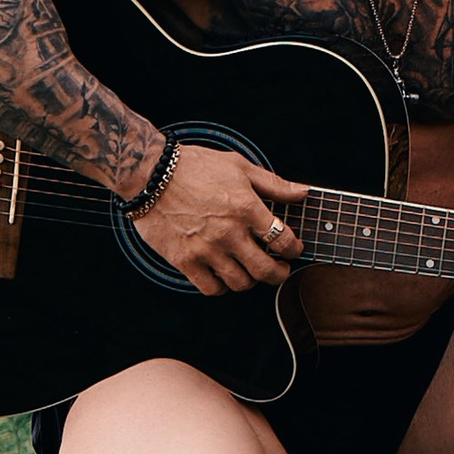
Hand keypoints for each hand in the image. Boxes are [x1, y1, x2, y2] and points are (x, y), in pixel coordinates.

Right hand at [132, 142, 306, 296]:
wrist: (151, 175)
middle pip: (265, 270)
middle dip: (279, 273)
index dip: (294, 250)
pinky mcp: (184, 260)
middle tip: (280, 269)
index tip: (294, 250)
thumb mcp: (239, 166)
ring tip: (250, 271)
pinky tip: (223, 276)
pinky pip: (211, 288)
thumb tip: (303, 192)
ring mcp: (206, 249)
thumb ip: (274, 184)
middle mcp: (229, 233)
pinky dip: (222, 287)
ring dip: (251, 280)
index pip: (283, 240)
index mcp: (247, 208)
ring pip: (240, 283)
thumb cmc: (195, 167)